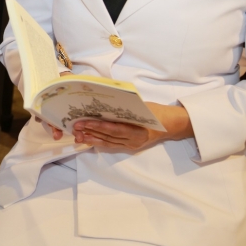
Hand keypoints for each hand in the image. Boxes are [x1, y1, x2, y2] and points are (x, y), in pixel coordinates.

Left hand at [48, 103, 193, 150]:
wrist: (170, 124)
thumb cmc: (155, 111)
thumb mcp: (142, 106)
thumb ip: (125, 106)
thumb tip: (104, 99)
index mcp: (138, 131)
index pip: (114, 129)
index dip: (97, 126)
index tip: (83, 122)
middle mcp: (134, 141)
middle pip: (108, 137)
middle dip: (90, 132)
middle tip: (75, 127)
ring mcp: (131, 145)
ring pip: (108, 142)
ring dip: (91, 138)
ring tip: (77, 135)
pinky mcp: (129, 146)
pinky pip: (111, 144)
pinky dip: (99, 141)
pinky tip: (88, 138)